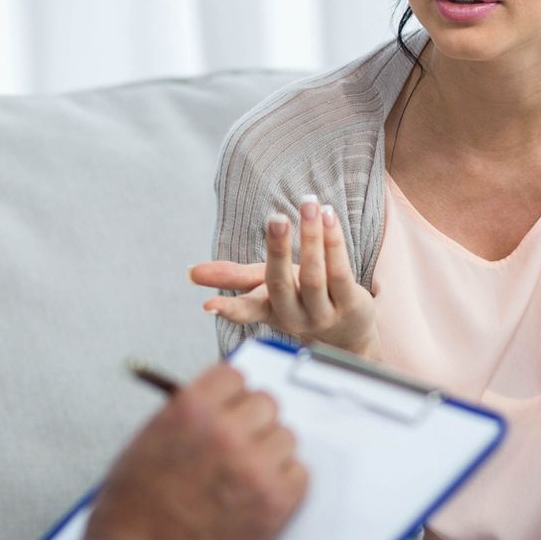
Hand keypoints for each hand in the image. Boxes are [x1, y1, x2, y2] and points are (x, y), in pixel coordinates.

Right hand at [84, 364, 305, 539]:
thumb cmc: (130, 520)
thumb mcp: (142, 447)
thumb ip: (181, 421)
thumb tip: (211, 410)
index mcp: (189, 410)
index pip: (234, 376)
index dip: (232, 396)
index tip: (231, 409)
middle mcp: (226, 431)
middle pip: (266, 404)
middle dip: (253, 423)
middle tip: (242, 445)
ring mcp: (254, 467)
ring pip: (286, 438)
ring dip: (270, 453)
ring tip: (247, 477)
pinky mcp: (274, 504)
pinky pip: (299, 475)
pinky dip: (285, 484)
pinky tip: (261, 497)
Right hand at [188, 195, 381, 359]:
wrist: (348, 336)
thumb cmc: (301, 303)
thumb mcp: (265, 289)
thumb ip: (231, 277)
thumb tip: (190, 272)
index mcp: (269, 311)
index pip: (246, 310)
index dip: (228, 309)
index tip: (208, 308)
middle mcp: (294, 316)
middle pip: (281, 283)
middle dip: (278, 250)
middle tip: (276, 219)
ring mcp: (323, 313)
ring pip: (314, 275)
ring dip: (311, 236)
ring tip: (308, 203)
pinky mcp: (351, 305)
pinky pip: (340, 271)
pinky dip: (334, 242)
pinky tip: (328, 216)